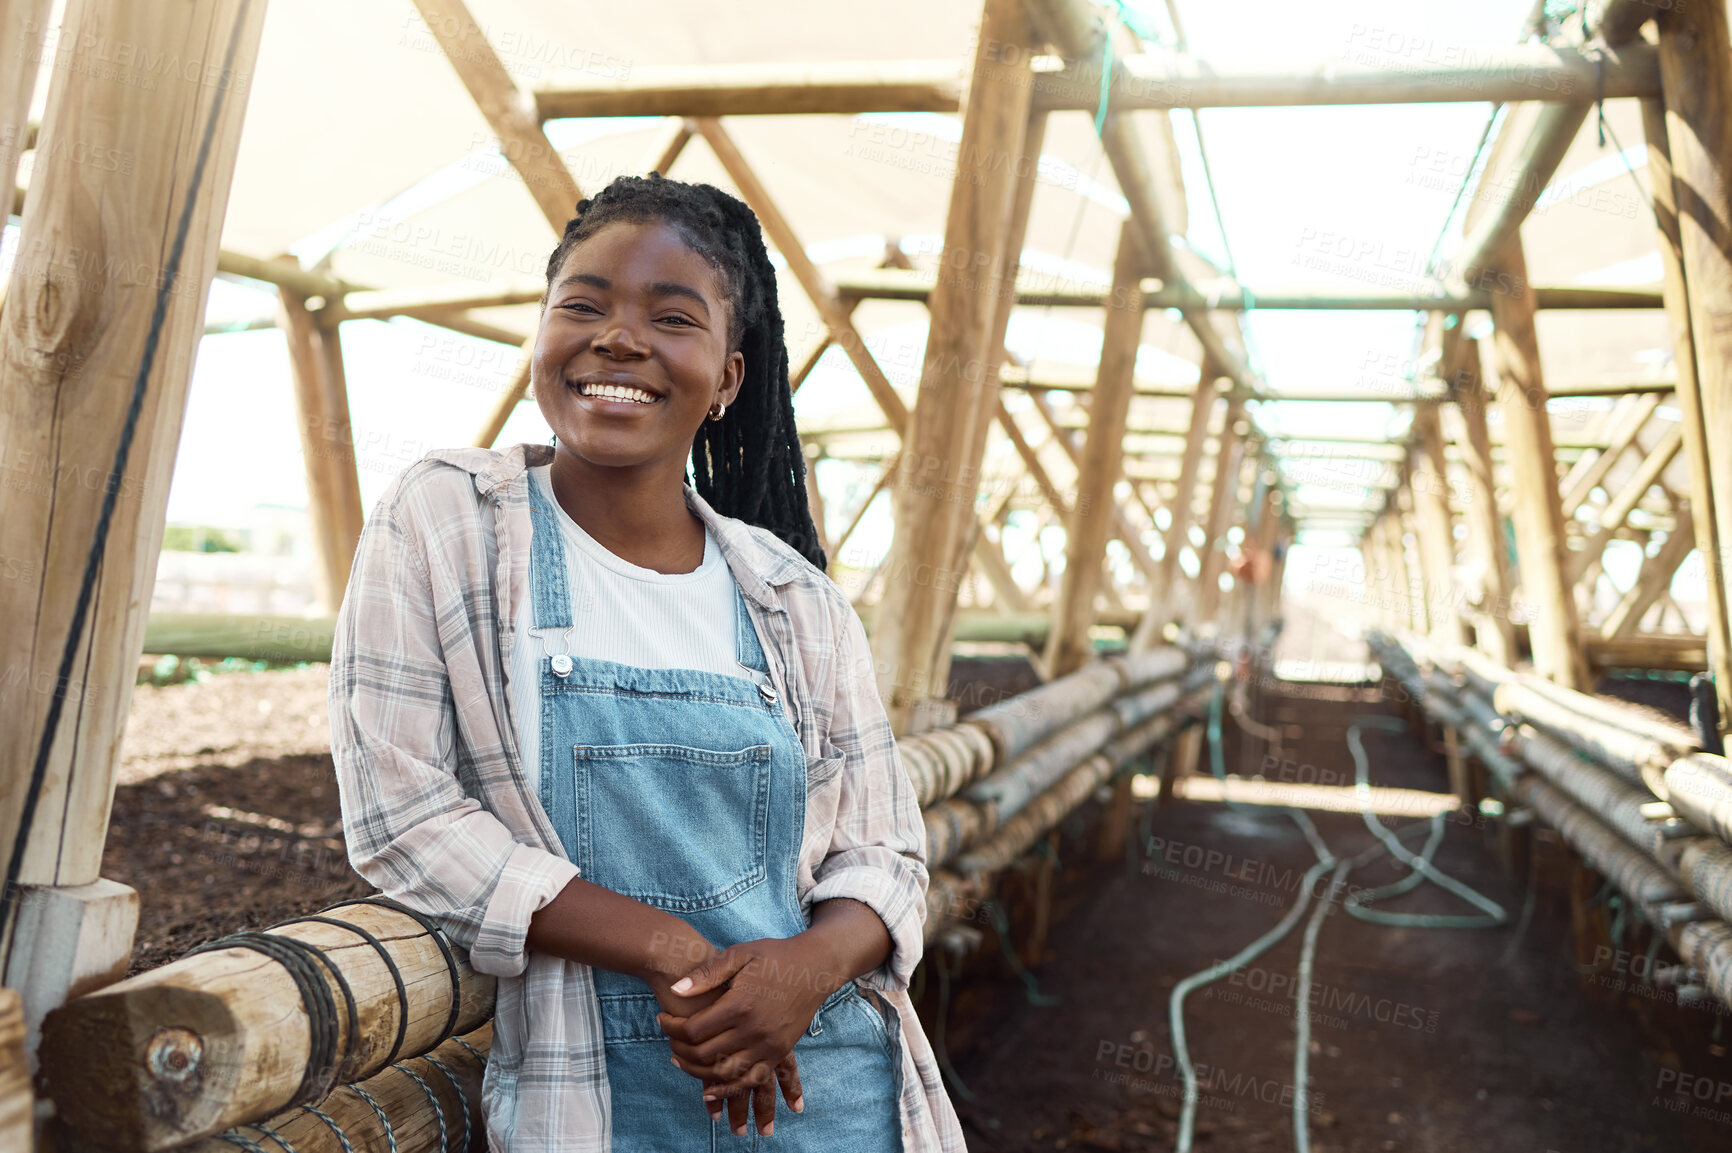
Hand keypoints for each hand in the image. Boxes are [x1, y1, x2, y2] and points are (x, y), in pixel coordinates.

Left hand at [657, 935, 841, 1111]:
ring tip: (681, 1060)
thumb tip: (675, 990)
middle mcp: (754, 1030)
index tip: (661, 1018)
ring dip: (697, 1072)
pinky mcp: (779, 1053)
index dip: (670, 1028)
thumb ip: (707, 973)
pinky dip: (728, 1090)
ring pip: (723, 1073)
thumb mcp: (740, 954)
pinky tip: (709, 1091)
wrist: (815, 967)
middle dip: (679, 1049)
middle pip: (704, 1054)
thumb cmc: (774, 956)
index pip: (693, 1029)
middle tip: (668, 1040)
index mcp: (740, 1004)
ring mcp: (768, 1045)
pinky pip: (750, 1080)